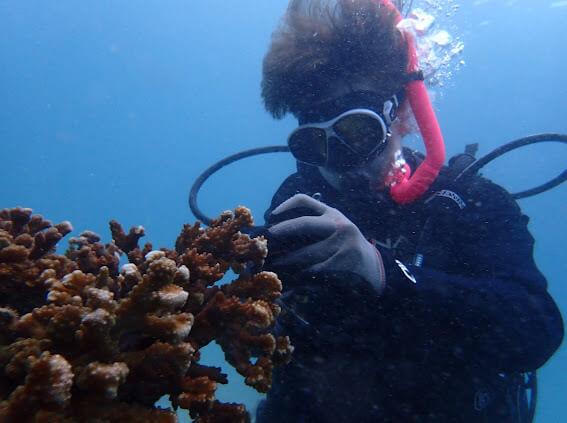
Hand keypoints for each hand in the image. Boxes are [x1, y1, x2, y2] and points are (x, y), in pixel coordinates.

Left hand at [265, 194, 384, 293]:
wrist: (372, 264)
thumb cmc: (345, 245)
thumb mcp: (335, 227)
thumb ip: (315, 223)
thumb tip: (280, 229)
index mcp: (331, 213)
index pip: (306, 201)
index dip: (286, 205)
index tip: (272, 215)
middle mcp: (337, 224)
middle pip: (305, 223)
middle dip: (284, 229)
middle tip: (270, 236)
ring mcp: (342, 242)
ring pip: (308, 251)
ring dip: (289, 259)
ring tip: (277, 263)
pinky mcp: (344, 260)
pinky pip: (317, 267)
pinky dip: (305, 272)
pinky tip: (297, 275)